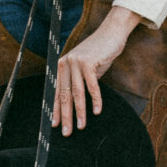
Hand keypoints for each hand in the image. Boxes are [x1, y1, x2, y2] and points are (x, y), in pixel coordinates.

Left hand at [53, 6, 141, 135]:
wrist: (111, 34)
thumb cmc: (100, 52)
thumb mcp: (86, 68)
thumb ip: (80, 82)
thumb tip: (77, 102)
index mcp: (62, 66)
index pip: (57, 92)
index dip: (56, 109)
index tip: (55, 124)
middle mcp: (65, 64)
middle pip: (64, 95)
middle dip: (65, 116)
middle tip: (66, 132)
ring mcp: (76, 63)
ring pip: (77, 93)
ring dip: (79, 112)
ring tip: (81, 126)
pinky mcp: (88, 63)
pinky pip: (92, 86)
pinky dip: (95, 100)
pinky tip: (97, 111)